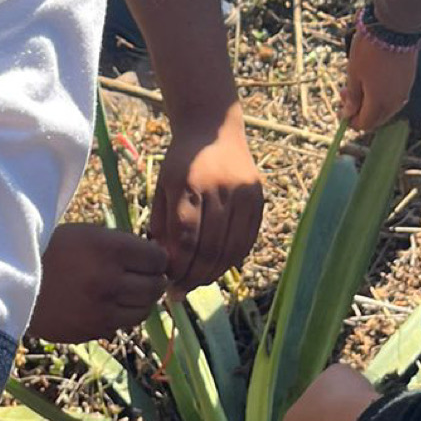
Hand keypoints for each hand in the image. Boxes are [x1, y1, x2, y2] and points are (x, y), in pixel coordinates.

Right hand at [30, 224, 171, 341]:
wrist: (7, 280)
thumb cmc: (52, 250)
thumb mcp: (90, 235)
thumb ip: (125, 247)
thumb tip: (159, 262)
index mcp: (110, 249)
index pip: (158, 259)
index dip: (157, 259)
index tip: (149, 259)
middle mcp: (109, 280)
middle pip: (156, 287)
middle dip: (154, 281)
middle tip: (144, 278)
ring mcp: (100, 309)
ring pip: (143, 311)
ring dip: (141, 302)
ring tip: (127, 293)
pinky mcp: (88, 331)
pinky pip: (120, 326)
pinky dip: (120, 317)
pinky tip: (107, 305)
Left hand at [149, 116, 262, 289]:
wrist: (214, 129)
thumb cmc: (181, 161)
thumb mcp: (162, 187)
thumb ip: (162, 224)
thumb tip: (165, 264)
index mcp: (189, 184)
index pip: (187, 238)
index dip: (178, 267)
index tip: (168, 283)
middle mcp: (220, 189)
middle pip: (211, 247)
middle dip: (195, 275)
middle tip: (182, 290)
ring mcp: (243, 193)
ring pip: (231, 247)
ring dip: (214, 272)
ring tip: (199, 282)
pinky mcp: (258, 197)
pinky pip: (248, 237)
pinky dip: (233, 258)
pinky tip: (219, 266)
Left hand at [339, 21, 419, 134]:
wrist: (396, 29)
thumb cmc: (370, 51)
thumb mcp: (354, 73)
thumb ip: (352, 97)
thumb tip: (348, 114)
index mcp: (379, 103)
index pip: (365, 124)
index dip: (351, 121)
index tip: (341, 107)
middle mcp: (394, 102)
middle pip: (376, 119)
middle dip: (360, 112)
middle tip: (346, 93)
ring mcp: (404, 92)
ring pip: (386, 108)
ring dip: (371, 103)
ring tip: (359, 84)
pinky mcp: (409, 81)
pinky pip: (394, 97)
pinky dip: (382, 95)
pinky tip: (374, 80)